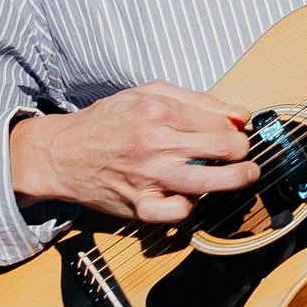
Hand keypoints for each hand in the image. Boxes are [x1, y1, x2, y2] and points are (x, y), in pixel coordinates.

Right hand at [8, 85, 259, 227]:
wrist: (61, 154)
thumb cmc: (107, 121)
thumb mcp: (147, 94)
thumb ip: (197, 100)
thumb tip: (239, 114)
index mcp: (158, 111)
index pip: (220, 124)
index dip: (236, 131)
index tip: (237, 134)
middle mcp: (155, 143)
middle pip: (223, 150)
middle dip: (244, 153)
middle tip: (244, 155)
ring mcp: (149, 177)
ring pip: (210, 183)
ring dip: (237, 180)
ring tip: (243, 176)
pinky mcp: (140, 206)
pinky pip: (181, 212)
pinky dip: (193, 205)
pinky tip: (193, 195)